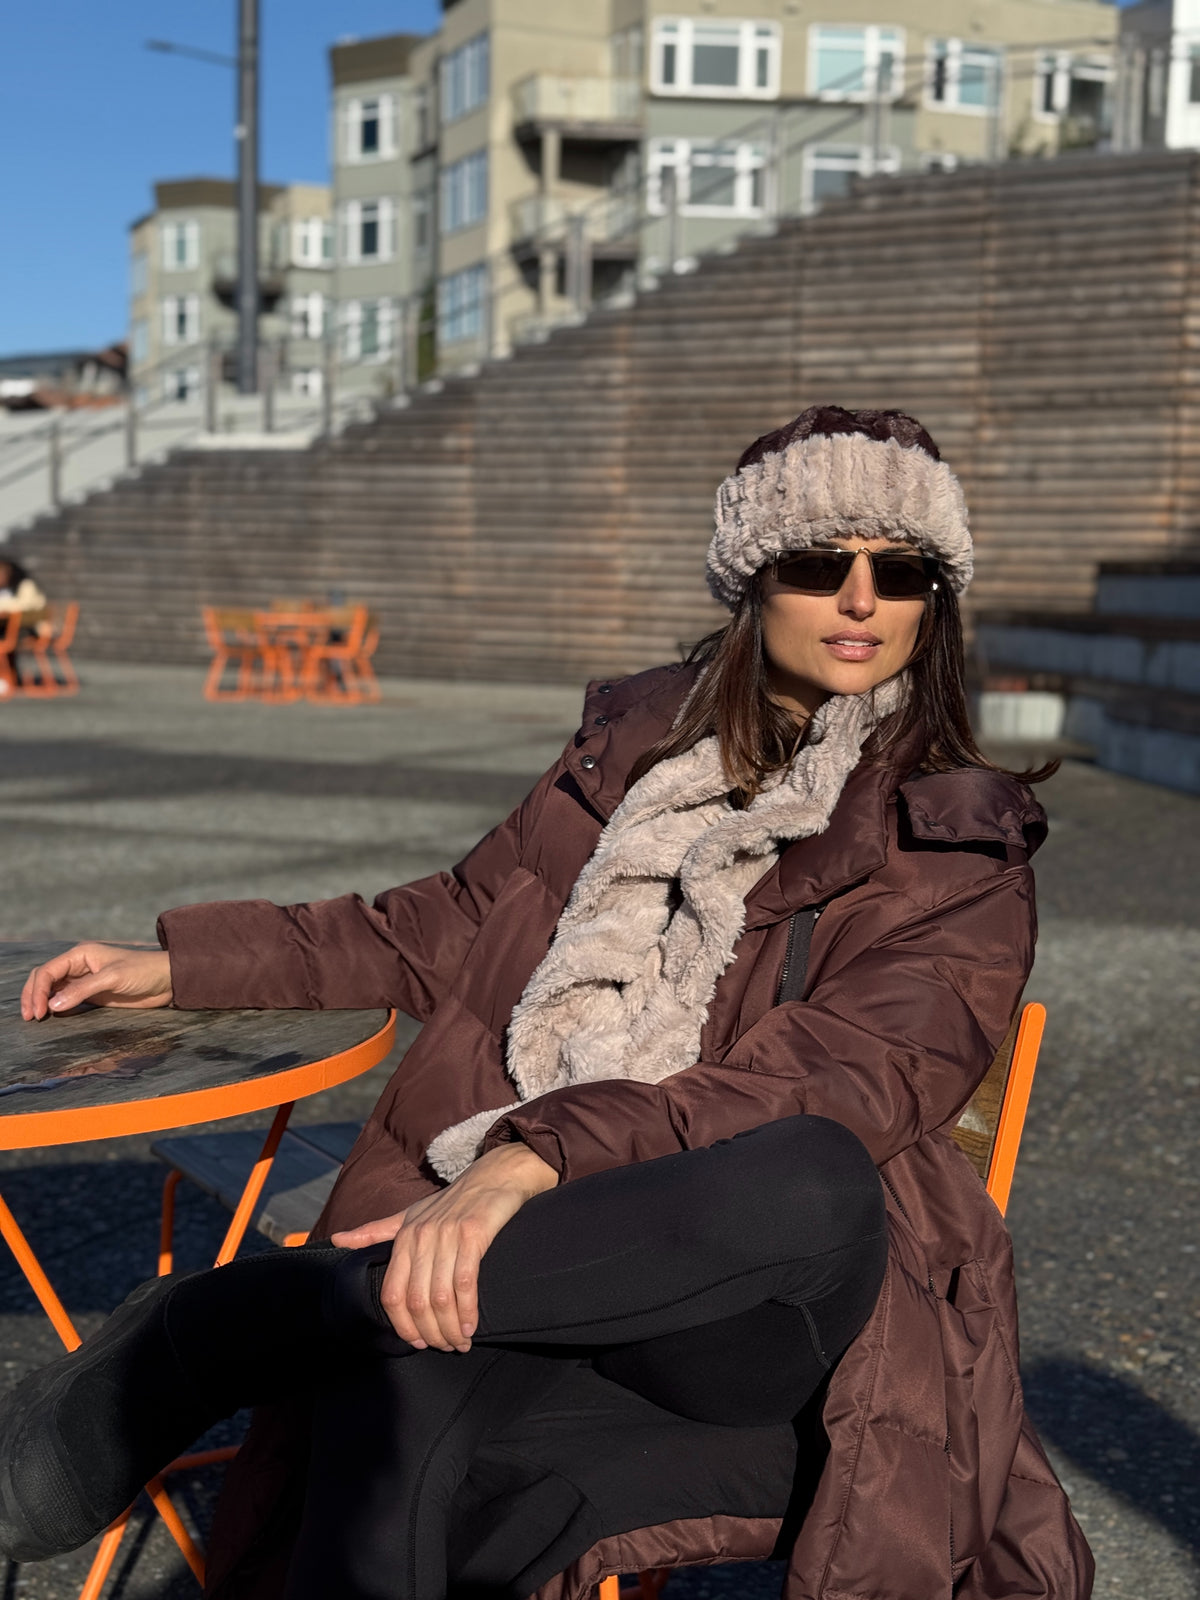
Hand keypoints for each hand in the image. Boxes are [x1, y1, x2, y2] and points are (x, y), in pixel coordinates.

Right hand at [21, 944, 173, 1019]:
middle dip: (33, 995)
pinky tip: (51, 1017)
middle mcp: (78, 965)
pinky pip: (66, 999)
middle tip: (29, 1017)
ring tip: (35, 1018)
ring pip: (52, 989)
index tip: (38, 1011)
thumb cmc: (143, 971)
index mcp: (81, 954)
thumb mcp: (113, 978)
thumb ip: (83, 990)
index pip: (48, 971)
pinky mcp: (91, 994)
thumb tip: (53, 1006)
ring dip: (41, 1001)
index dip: (38, 990)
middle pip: (45, 978)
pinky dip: (55, 1007)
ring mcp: (84, 980)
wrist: (167, 980)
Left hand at [331, 1143, 556, 1352]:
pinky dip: (468, 1312)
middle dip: (431, 1332)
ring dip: (450, 1328)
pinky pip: (466, 1283)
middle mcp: (422, 1236)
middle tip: (445, 1347)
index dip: (403, 1325)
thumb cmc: (452, 1202)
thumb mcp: (410, 1214)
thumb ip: (375, 1231)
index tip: (419, 1342)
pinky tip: (471, 1327)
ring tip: (460, 1342)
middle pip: (416, 1301)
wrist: (495, 1176)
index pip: (393, 1294)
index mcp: (404, 1237)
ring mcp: (448, 1235)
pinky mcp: (474, 1234)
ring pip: (441, 1297)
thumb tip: (336, 1240)